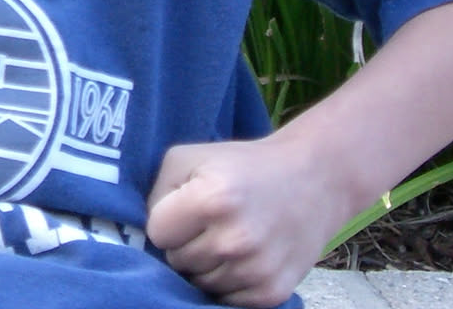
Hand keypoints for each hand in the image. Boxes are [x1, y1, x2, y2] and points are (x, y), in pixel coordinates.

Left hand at [146, 134, 348, 307]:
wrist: (312, 180)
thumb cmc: (241, 166)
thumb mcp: (191, 157)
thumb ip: (156, 190)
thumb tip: (139, 231)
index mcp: (213, 199)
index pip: (157, 233)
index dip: (168, 220)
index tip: (187, 207)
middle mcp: (235, 239)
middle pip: (177, 262)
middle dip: (186, 244)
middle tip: (211, 222)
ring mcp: (255, 270)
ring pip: (198, 285)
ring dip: (206, 266)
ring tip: (228, 237)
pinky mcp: (271, 294)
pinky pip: (225, 300)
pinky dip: (228, 283)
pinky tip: (244, 256)